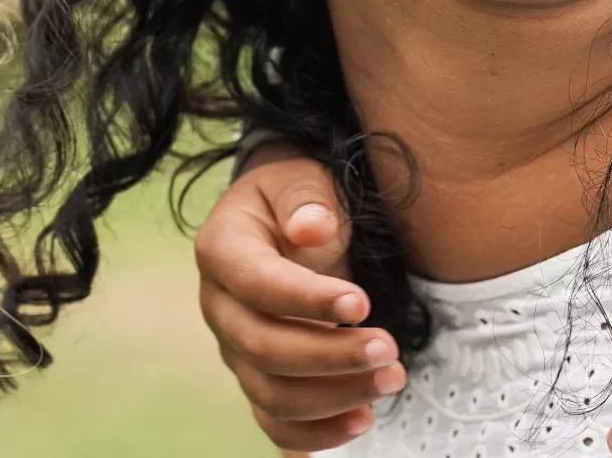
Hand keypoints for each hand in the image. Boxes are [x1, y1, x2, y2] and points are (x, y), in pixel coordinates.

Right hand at [196, 151, 403, 449]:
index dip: (306, 299)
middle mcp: (220, 307)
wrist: (285, 220)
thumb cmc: (295, 198)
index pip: (256, 284)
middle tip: (390, 350)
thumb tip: (311, 229)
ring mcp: (235, 350)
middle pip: (262, 348)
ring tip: (391, 380)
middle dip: (330, 356)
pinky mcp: (258, 379)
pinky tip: (361, 420)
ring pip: (272, 394)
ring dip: (334, 397)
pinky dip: (316, 434)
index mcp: (221, 250)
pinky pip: (277, 423)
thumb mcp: (300, 178)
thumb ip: (306, 199)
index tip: (363, 303)